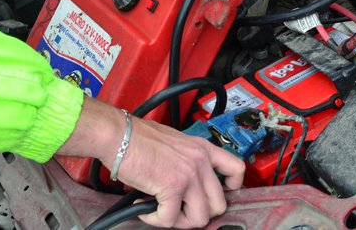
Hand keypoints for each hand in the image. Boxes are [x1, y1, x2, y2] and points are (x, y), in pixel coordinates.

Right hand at [57, 97, 244, 228]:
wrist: (120, 135)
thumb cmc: (138, 136)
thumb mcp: (174, 142)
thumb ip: (187, 160)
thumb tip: (187, 185)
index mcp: (202, 148)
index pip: (236, 169)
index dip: (232, 188)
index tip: (220, 193)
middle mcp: (200, 161)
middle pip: (218, 205)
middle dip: (197, 213)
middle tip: (179, 210)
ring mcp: (188, 175)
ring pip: (198, 218)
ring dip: (178, 221)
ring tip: (161, 211)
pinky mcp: (172, 187)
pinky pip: (169, 219)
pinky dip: (155, 219)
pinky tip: (143, 208)